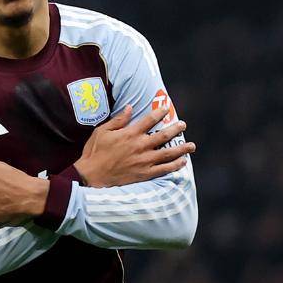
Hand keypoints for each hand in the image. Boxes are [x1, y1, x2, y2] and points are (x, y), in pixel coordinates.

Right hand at [74, 105, 195, 187]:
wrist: (92, 175)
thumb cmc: (95, 152)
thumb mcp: (102, 131)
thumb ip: (118, 120)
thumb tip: (129, 107)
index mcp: (129, 134)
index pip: (148, 120)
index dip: (159, 113)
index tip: (166, 108)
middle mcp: (140, 146)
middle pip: (163, 136)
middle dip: (175, 129)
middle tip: (183, 125)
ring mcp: (144, 161)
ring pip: (168, 154)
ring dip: (181, 148)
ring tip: (191, 145)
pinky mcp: (144, 174)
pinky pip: (164, 169)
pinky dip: (175, 166)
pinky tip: (182, 162)